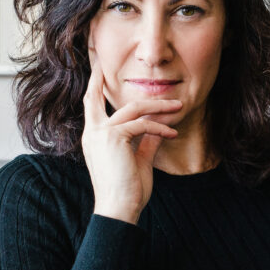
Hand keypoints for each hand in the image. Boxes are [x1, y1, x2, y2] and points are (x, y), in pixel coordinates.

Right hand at [81, 63, 180, 224]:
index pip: (91, 107)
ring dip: (158, 106)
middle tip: (101, 61)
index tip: (97, 72)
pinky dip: (160, 127)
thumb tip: (156, 130)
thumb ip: (145, 142)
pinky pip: (143, 125)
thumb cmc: (128, 190)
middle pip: (95, 97)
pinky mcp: (114, 137)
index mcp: (94, 138)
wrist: (119, 208)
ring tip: (178, 106)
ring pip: (133, 108)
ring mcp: (101, 134)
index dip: (94, 88)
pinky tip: (173, 132)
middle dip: (99, 78)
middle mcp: (92, 133)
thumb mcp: (138, 160)